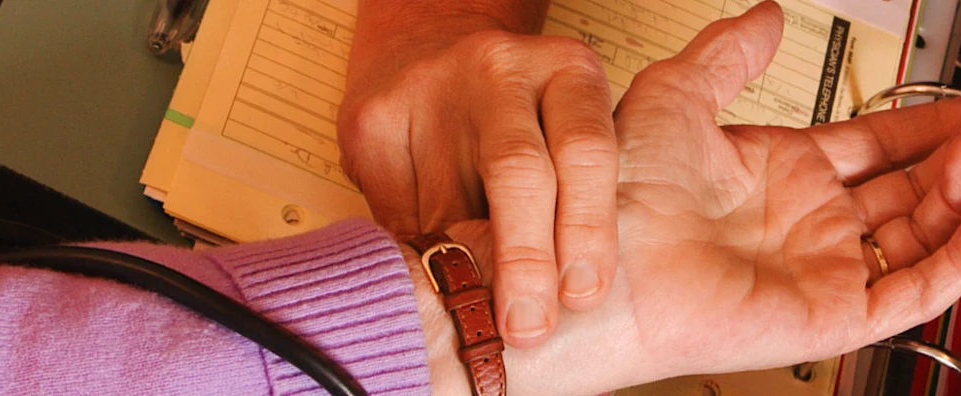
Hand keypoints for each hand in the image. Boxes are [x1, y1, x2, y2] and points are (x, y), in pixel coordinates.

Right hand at [338, 20, 618, 346]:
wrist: (427, 55)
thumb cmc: (522, 118)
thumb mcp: (570, 133)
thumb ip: (578, 196)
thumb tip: (582, 293)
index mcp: (569, 72)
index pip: (586, 153)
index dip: (588, 230)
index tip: (582, 294)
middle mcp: (501, 71)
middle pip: (518, 172)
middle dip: (526, 260)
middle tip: (528, 326)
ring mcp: (429, 90)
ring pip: (448, 207)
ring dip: (466, 274)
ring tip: (477, 319)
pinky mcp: (371, 120)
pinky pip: (396, 214)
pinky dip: (417, 259)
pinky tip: (429, 283)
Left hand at [410, 3, 960, 393]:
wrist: (597, 256)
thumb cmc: (616, 190)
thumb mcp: (676, 95)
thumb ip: (729, 53)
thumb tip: (767, 12)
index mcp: (780, 175)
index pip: (876, 147)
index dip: (929, 126)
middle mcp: (807, 224)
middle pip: (909, 189)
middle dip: (957, 156)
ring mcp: (822, 269)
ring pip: (920, 234)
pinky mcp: (831, 314)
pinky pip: (912, 290)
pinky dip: (959, 258)